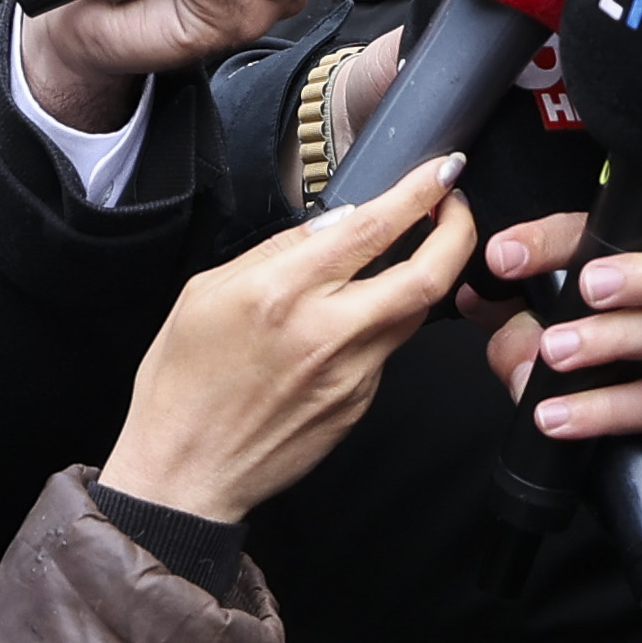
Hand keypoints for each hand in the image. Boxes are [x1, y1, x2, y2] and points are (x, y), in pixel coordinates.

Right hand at [102, 153, 481, 521]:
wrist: (185, 471)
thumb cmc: (183, 385)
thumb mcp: (205, 292)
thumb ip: (275, 251)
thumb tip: (334, 224)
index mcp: (281, 292)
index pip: (372, 228)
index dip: (419, 193)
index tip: (441, 171)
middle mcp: (325, 331)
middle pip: (426, 274)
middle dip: (459, 229)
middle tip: (458, 204)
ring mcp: (350, 373)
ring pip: (417, 311)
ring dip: (429, 273)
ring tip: (418, 249)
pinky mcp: (359, 404)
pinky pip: (387, 349)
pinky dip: (385, 321)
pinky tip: (360, 316)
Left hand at [481, 211, 641, 493]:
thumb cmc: (638, 363)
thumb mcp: (577, 330)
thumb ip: (521, 315)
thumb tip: (475, 294)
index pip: (622, 229)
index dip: (561, 235)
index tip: (505, 253)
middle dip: (637, 270)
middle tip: (583, 286)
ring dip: (614, 338)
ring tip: (555, 353)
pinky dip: (607, 409)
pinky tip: (561, 416)